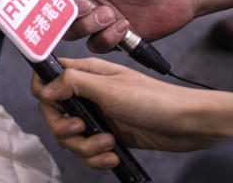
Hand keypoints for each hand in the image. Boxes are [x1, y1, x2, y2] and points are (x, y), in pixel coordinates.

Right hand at [30, 57, 209, 167]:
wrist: (188, 125)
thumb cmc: (155, 99)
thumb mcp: (110, 89)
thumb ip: (73, 84)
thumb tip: (45, 88)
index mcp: (86, 74)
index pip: (49, 78)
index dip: (44, 93)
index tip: (54, 106)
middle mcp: (88, 94)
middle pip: (54, 114)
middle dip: (65, 128)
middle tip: (82, 128)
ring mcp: (98, 116)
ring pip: (70, 137)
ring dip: (85, 147)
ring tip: (107, 145)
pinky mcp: (108, 136)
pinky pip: (87, 151)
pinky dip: (96, 158)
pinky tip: (113, 156)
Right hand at [46, 0, 196, 52]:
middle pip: (59, 15)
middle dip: (71, 14)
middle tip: (89, 6)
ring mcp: (99, 20)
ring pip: (75, 33)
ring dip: (90, 26)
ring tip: (112, 14)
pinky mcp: (114, 37)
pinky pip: (98, 45)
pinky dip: (108, 38)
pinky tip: (126, 26)